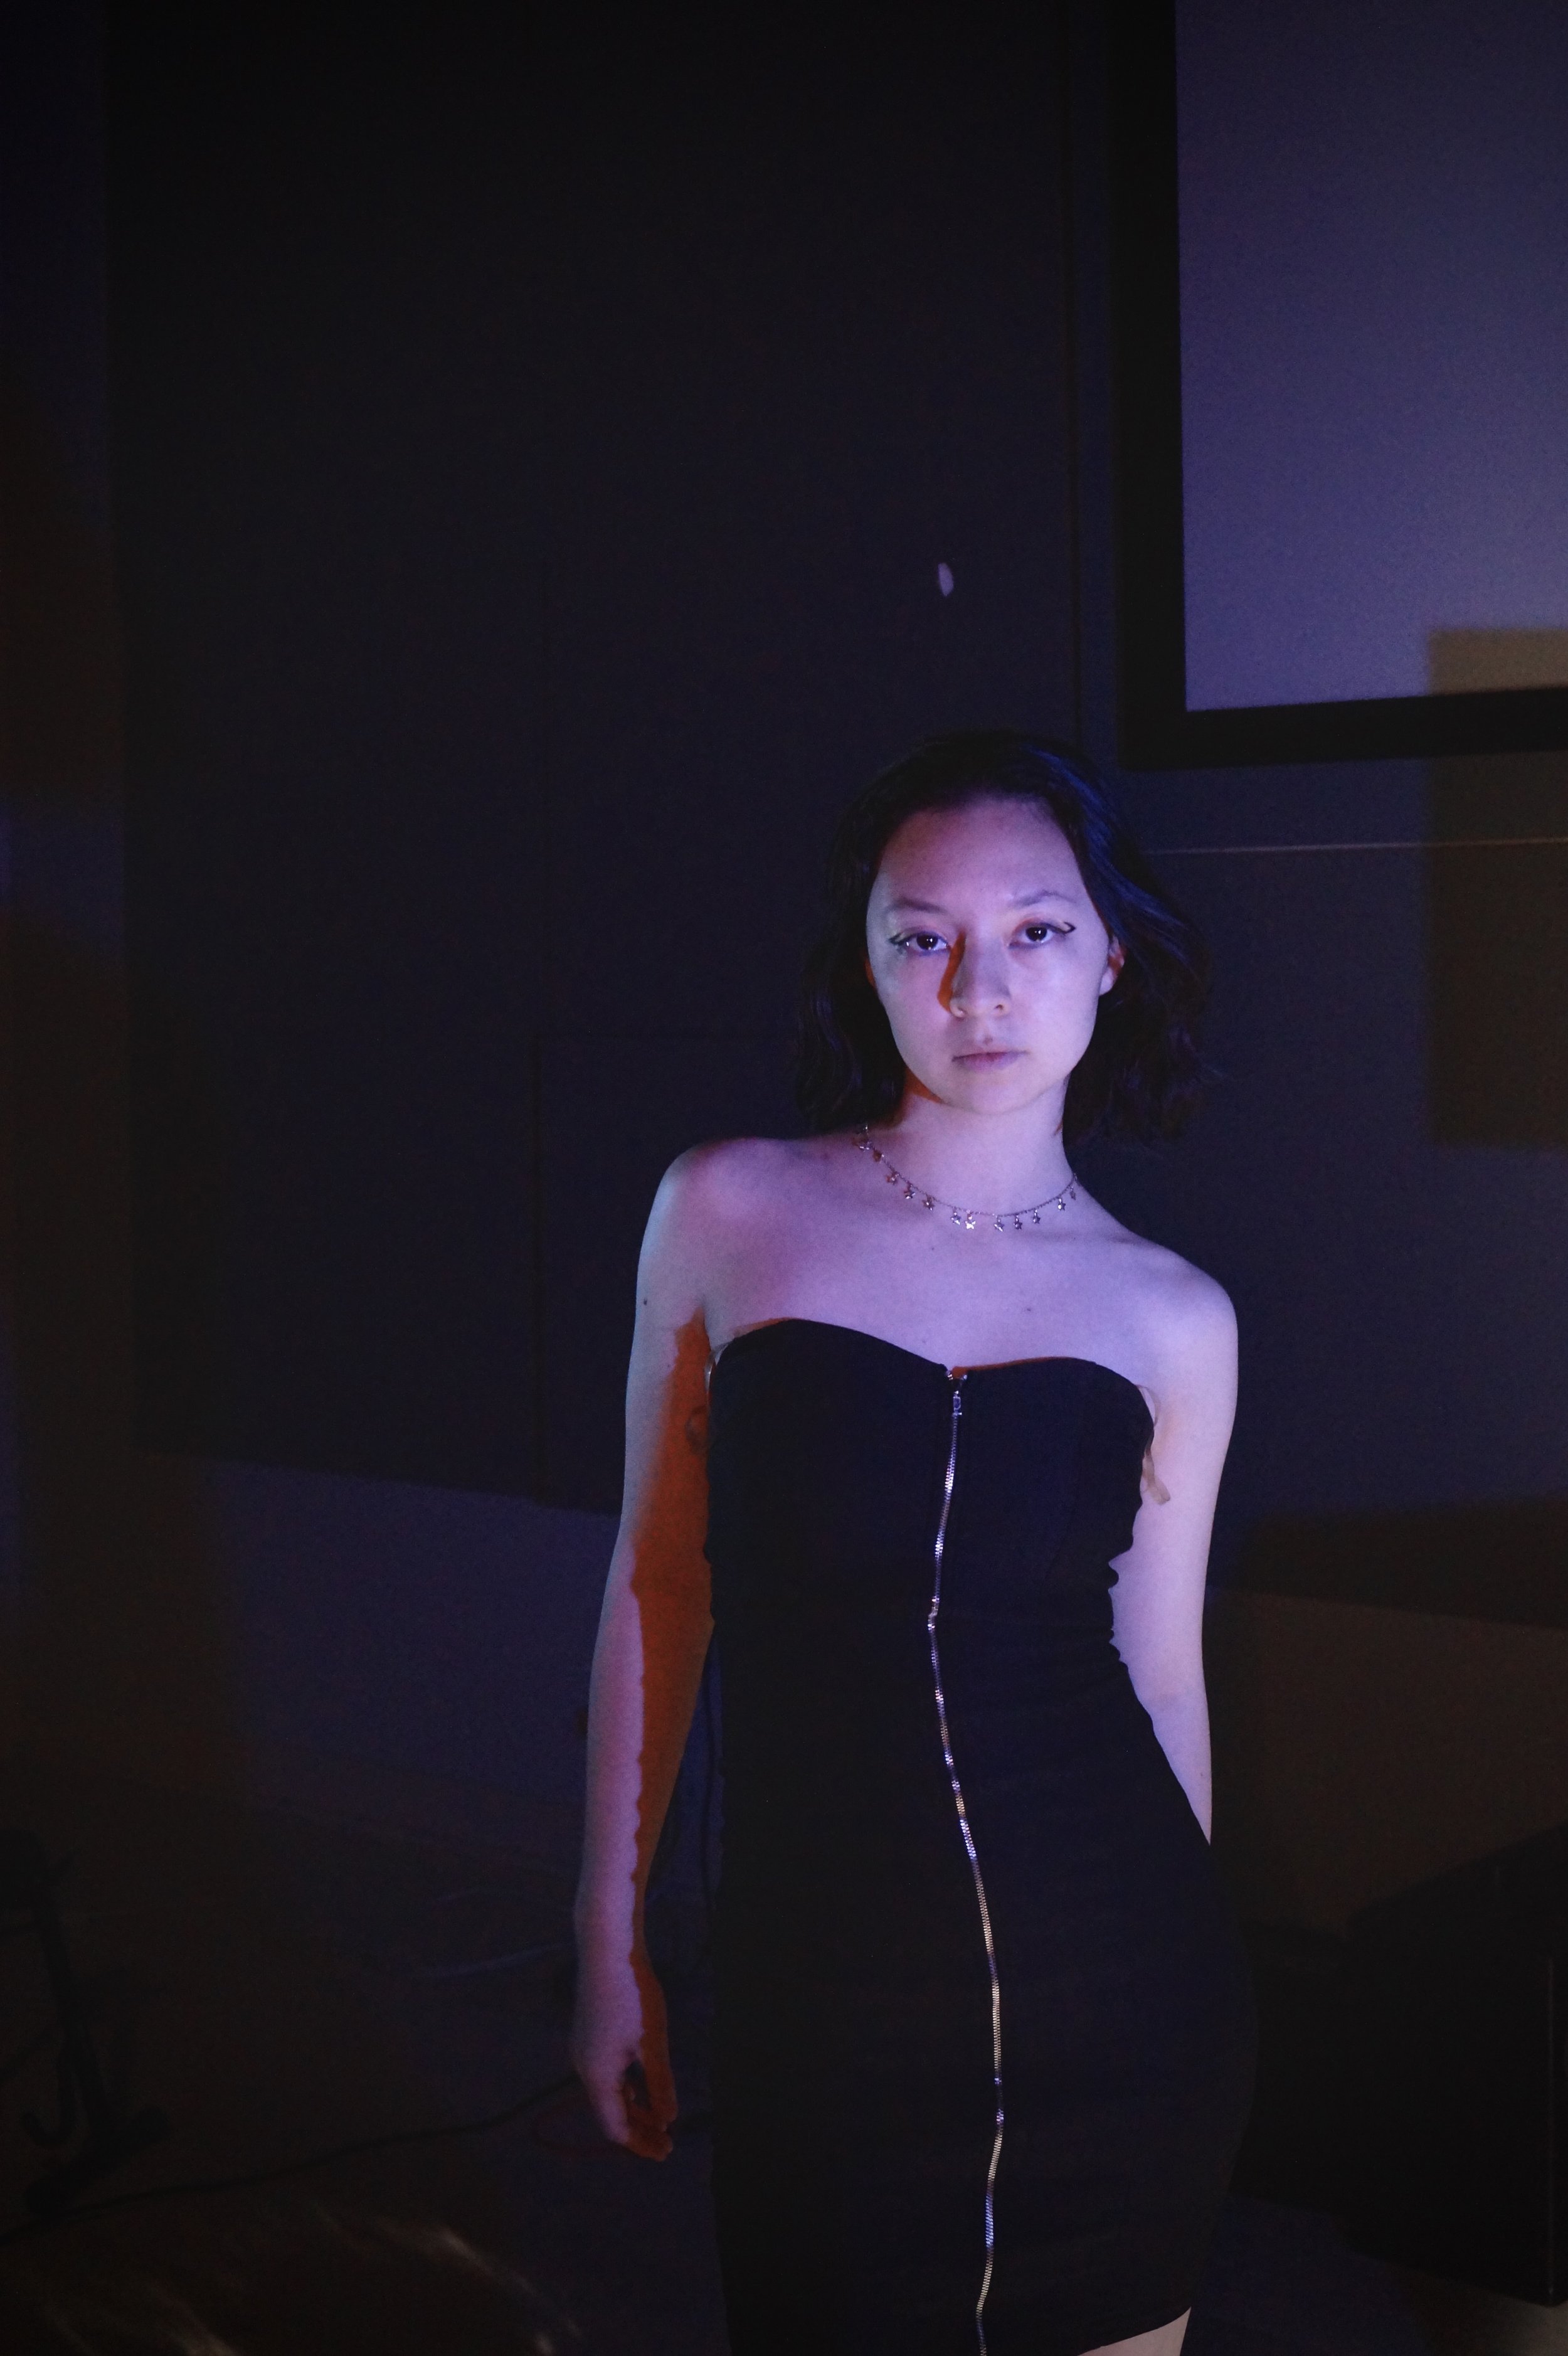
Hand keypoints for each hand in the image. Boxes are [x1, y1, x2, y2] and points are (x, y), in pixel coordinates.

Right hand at [569, 1940, 677, 2159]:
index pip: (616, 2127)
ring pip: (606, 2094)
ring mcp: (582, 2049)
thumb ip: (660, 2084)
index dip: (641, 2144)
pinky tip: (640, 2086)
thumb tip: (667, 2119)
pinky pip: (604, 2075)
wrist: (607, 1948)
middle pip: (609, 2113)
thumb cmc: (633, 1995)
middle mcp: (583, 2068)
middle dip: (638, 2130)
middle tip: (667, 2141)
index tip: (666, 2152)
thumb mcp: (652, 2042)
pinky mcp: (587, 2033)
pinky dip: (624, 2089)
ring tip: (657, 2119)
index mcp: (597, 2077)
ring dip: (632, 2109)